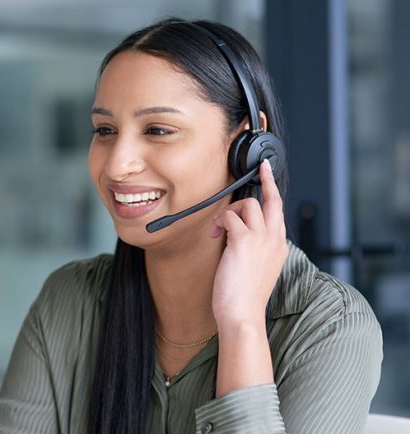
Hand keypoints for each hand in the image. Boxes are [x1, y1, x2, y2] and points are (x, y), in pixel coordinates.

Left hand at [209, 159, 288, 326]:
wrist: (242, 315)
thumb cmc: (244, 298)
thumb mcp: (256, 270)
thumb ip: (254, 250)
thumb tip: (237, 234)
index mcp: (279, 247)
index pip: (278, 212)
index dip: (272, 192)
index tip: (268, 176)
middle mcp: (275, 240)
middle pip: (274, 200)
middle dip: (267, 180)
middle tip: (260, 168)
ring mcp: (262, 239)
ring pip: (249, 204)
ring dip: (230, 212)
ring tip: (219, 230)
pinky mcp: (244, 241)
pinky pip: (230, 217)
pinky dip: (219, 222)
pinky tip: (215, 236)